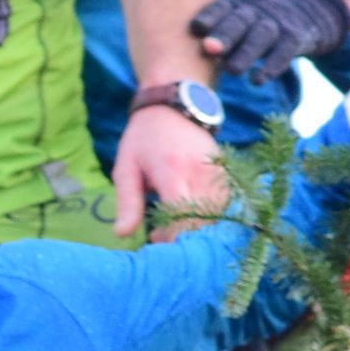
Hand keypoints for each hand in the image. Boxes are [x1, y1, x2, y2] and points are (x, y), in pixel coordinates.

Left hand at [110, 101, 225, 239]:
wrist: (173, 109)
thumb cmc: (143, 141)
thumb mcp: (126, 170)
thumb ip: (127, 203)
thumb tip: (122, 235)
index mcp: (172, 171)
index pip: (182, 214)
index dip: (172, 235)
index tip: (156, 241)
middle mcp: (201, 172)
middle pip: (204, 218)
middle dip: (186, 236)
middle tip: (163, 237)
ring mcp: (218, 171)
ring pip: (219, 212)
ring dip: (199, 227)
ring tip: (174, 226)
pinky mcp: (227, 170)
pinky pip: (226, 201)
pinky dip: (211, 215)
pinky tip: (192, 216)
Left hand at [192, 0, 349, 82]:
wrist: (309, 11)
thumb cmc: (254, 25)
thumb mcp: (237, 20)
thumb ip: (213, 35)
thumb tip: (181, 62)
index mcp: (237, 5)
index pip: (222, 7)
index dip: (209, 16)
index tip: (196, 28)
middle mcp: (257, 10)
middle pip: (241, 20)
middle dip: (225, 34)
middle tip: (209, 49)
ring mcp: (278, 22)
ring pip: (262, 35)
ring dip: (246, 53)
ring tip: (231, 71)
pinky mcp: (296, 37)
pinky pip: (285, 50)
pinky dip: (271, 66)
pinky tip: (257, 81)